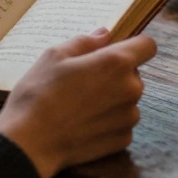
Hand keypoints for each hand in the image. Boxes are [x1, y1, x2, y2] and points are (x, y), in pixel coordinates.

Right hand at [0, 28, 156, 177]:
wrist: (30, 142)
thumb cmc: (39, 93)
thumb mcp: (55, 56)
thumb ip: (86, 42)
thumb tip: (105, 35)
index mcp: (117, 63)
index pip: (148, 46)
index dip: (133, 45)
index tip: (114, 51)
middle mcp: (131, 89)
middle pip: (133, 74)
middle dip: (115, 74)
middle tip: (84, 80)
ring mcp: (129, 117)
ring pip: (127, 98)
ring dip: (112, 98)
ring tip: (80, 104)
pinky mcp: (123, 139)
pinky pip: (121, 121)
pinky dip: (108, 120)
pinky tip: (83, 122)